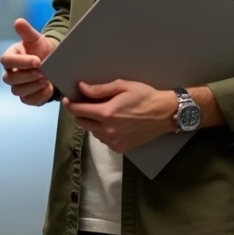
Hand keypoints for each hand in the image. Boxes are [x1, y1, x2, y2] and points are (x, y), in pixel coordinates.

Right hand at [0, 18, 56, 105]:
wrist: (51, 62)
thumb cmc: (39, 49)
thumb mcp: (35, 38)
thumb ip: (26, 31)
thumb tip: (19, 21)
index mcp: (9, 57)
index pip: (6, 61)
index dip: (21, 62)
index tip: (38, 61)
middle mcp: (9, 74)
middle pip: (10, 79)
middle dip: (28, 76)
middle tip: (44, 72)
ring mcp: (17, 87)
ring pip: (19, 91)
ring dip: (34, 86)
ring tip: (47, 79)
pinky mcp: (27, 97)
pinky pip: (30, 100)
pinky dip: (40, 96)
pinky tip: (49, 88)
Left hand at [62, 80, 177, 153]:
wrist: (165, 114)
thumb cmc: (145, 96)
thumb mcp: (122, 86)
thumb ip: (99, 89)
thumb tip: (81, 88)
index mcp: (107, 113)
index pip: (78, 111)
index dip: (69, 104)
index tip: (67, 99)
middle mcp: (108, 130)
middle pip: (81, 122)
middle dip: (80, 112)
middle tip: (86, 103)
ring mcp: (114, 141)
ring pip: (92, 131)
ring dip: (91, 122)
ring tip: (102, 112)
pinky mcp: (120, 148)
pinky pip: (103, 139)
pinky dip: (102, 131)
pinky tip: (112, 123)